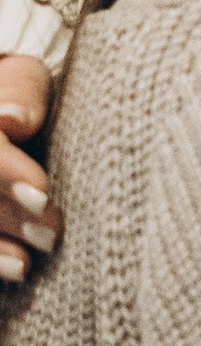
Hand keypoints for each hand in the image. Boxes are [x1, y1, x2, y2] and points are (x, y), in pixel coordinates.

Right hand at [0, 57, 57, 285]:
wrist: (6, 106)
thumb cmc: (18, 94)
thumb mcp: (23, 76)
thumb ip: (21, 91)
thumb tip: (14, 118)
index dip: (4, 171)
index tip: (42, 193)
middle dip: (7, 215)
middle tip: (51, 233)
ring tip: (28, 264)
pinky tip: (18, 270)